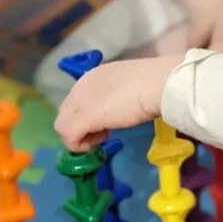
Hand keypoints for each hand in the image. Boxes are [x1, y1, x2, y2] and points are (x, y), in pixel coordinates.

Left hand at [55, 56, 179, 150]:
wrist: (159, 83)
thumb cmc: (153, 83)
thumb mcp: (130, 87)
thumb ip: (117, 95)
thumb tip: (120, 107)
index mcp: (93, 76)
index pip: (76, 100)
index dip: (88, 115)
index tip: (107, 121)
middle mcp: (81, 86)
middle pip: (66, 113)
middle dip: (82, 126)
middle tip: (106, 131)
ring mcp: (81, 102)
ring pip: (63, 125)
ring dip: (80, 137)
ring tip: (104, 136)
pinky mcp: (84, 118)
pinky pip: (69, 137)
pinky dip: (79, 145)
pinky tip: (98, 143)